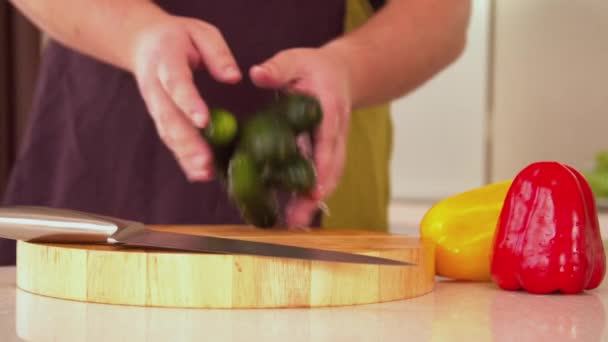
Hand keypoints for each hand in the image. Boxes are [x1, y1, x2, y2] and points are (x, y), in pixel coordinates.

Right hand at [130, 14, 240, 180]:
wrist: (144, 43)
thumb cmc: (179, 37)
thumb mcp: (201, 32)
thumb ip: (217, 53)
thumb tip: (233, 77)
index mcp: (166, 60)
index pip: (176, 83)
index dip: (188, 102)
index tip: (203, 120)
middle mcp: (155, 86)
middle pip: (169, 116)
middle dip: (187, 141)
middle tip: (206, 161)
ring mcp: (155, 105)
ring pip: (167, 132)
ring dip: (185, 155)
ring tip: (205, 173)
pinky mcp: (160, 118)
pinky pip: (170, 139)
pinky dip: (183, 158)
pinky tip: (200, 174)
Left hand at [249, 47, 352, 228]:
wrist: (342, 73)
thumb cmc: (316, 67)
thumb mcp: (296, 59)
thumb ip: (278, 68)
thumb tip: (257, 74)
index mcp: (329, 112)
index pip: (328, 143)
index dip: (322, 168)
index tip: (313, 191)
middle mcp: (336, 133)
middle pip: (331, 170)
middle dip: (316, 197)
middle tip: (296, 221)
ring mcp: (333, 146)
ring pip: (329, 178)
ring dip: (312, 202)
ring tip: (292, 224)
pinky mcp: (326, 153)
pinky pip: (321, 176)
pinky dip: (310, 195)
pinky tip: (293, 212)